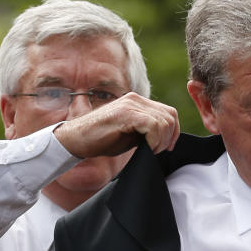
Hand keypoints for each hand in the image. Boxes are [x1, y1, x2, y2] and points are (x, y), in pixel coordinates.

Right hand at [54, 93, 179, 157]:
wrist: (77, 140)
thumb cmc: (102, 140)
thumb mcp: (131, 134)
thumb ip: (148, 131)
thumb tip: (168, 138)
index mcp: (138, 102)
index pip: (169, 113)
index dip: (173, 132)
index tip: (166, 147)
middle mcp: (135, 99)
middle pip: (170, 116)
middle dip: (169, 138)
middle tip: (157, 151)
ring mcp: (130, 104)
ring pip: (164, 121)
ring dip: (161, 140)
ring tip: (150, 150)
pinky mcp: (125, 114)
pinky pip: (153, 125)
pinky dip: (155, 140)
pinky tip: (147, 148)